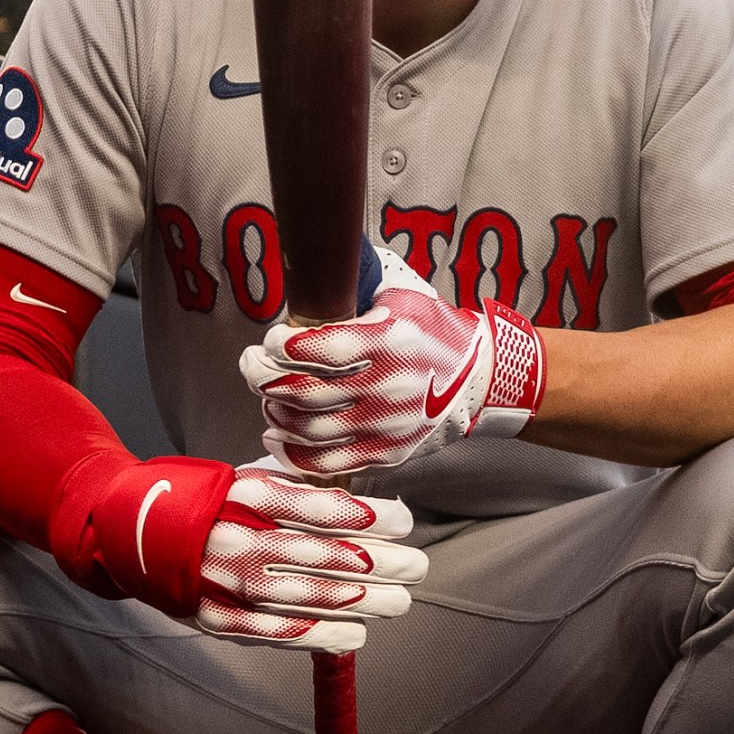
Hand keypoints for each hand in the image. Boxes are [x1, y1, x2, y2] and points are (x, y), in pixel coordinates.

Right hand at [192, 464, 426, 650]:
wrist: (131, 530)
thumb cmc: (211, 503)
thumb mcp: (249, 479)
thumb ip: (301, 492)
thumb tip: (367, 508)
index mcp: (247, 495)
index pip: (320, 508)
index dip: (369, 518)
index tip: (405, 522)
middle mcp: (238, 538)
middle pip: (322, 555)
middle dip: (380, 564)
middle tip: (417, 568)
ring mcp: (226, 582)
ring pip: (307, 597)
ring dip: (362, 603)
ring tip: (400, 602)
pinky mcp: (217, 617)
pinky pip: (277, 631)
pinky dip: (321, 635)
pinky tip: (357, 634)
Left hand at [238, 246, 545, 476]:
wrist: (481, 378)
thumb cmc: (434, 332)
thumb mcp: (402, 296)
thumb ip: (356, 288)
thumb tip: (307, 272)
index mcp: (391, 340)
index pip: (321, 348)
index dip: (281, 347)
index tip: (270, 341)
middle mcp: (390, 386)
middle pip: (305, 392)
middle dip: (263, 379)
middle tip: (252, 367)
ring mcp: (389, 425)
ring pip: (309, 428)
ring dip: (275, 413)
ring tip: (267, 399)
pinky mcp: (389, 453)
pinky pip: (328, 461)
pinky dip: (293, 451)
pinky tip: (277, 435)